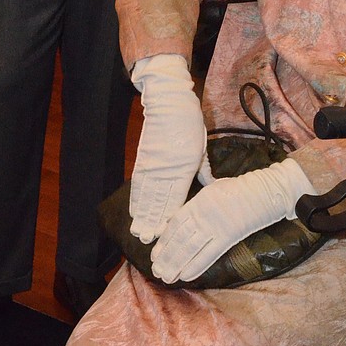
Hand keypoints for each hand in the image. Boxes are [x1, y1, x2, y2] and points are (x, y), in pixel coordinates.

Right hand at [129, 54, 208, 243]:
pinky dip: (135, 198)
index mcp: (185, 167)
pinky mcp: (143, 160)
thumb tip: (212, 185)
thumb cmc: (190, 124)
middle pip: (159, 200)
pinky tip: (133, 210)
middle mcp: (168, 170)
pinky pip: (138, 184)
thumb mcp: (202, 147)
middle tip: (147, 240)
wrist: (170, 104)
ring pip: (146, 195)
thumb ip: (204, 170)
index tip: (165, 232)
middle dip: (153, 222)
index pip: (176, 197)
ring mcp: (153, 165)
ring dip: (142, 215)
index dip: (170, 216)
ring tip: (138, 232)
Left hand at [151, 157, 311, 283]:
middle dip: (167, 257)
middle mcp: (203, 215)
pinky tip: (186, 275)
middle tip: (156, 271)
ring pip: (190, 249)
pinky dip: (196, 266)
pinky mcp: (229, 236)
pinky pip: (209, 254)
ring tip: (167, 277)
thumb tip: (181, 220)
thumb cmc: (239, 189)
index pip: (175, 224)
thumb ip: (197, 205)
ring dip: (177, 265)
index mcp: (198, 202)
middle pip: (179, 239)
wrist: (264, 191)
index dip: (164, 240)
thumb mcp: (213, 190)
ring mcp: (216, 226)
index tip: (155, 253)